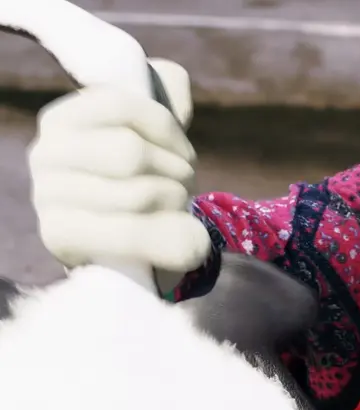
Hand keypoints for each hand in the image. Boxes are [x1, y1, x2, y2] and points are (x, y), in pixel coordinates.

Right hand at [27, 58, 210, 286]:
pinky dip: (173, 237)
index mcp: (63, 118)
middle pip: (131, 153)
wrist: (130, 241)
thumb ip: (167, 86)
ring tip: (176, 208)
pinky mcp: (61, 240)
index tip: (182, 152)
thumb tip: (171, 86)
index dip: (168, 130)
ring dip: (178, 203)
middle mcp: (44, 155)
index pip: (122, 105)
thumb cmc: (146, 173)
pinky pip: (132, 235)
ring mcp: (46, 200)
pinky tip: (183, 238)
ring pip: (140, 195)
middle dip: (176, 171)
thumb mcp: (156, 123)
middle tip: (182, 185)